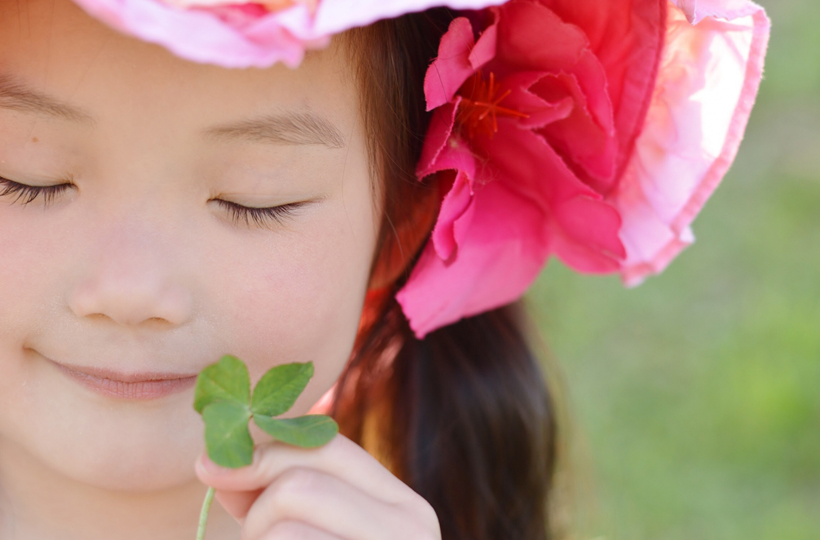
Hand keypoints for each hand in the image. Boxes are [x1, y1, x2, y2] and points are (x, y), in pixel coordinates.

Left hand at [195, 434, 441, 539]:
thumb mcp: (306, 536)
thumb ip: (272, 496)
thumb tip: (214, 458)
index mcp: (402, 507)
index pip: (328, 446)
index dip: (262, 449)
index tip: (208, 467)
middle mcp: (414, 525)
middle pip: (303, 473)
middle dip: (254, 503)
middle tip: (248, 534)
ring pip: (289, 504)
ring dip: (257, 536)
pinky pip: (287, 539)